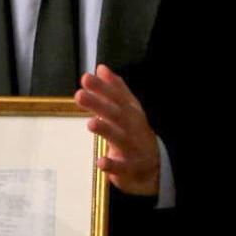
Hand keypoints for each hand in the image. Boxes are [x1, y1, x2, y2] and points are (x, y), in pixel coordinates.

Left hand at [76, 65, 160, 196]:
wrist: (156, 165)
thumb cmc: (136, 133)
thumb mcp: (129, 109)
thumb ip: (115, 89)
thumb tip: (101, 68)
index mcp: (130, 112)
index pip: (116, 97)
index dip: (102, 88)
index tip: (86, 78)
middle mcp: (132, 127)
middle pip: (115, 114)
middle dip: (98, 104)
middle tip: (79, 95)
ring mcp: (132, 147)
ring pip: (119, 138)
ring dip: (106, 130)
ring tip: (91, 123)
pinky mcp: (131, 167)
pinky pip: (122, 167)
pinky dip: (112, 165)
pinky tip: (100, 161)